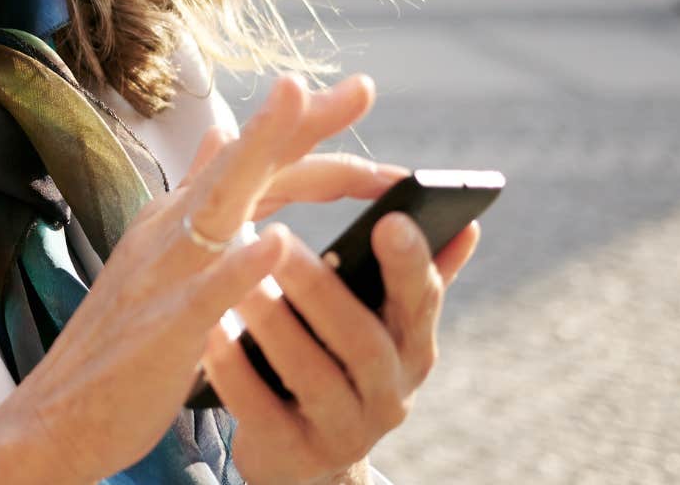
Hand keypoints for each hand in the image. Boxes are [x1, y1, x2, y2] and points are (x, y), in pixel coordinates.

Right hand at [0, 75, 396, 484]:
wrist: (60, 416)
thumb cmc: (120, 344)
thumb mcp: (161, 256)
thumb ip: (194, 197)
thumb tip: (218, 133)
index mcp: (179, 218)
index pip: (253, 161)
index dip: (306, 128)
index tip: (356, 93)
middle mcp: (171, 230)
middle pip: (244, 162)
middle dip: (299, 119)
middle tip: (362, 86)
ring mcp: (165, 272)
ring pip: (219, 199)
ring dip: (260, 150)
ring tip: (300, 105)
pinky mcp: (164, 326)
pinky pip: (206, 293)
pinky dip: (241, 267)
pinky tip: (279, 244)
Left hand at [205, 210, 480, 484]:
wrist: (304, 459)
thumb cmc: (338, 365)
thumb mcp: (380, 328)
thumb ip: (414, 278)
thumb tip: (468, 224)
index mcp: (412, 349)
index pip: (422, 301)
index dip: (411, 263)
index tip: (390, 219)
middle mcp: (389, 394)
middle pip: (363, 341)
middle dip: (322, 290)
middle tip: (279, 239)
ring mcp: (345, 431)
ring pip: (313, 378)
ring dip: (275, 327)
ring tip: (239, 284)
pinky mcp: (294, 455)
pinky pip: (262, 412)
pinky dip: (236, 373)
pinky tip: (211, 333)